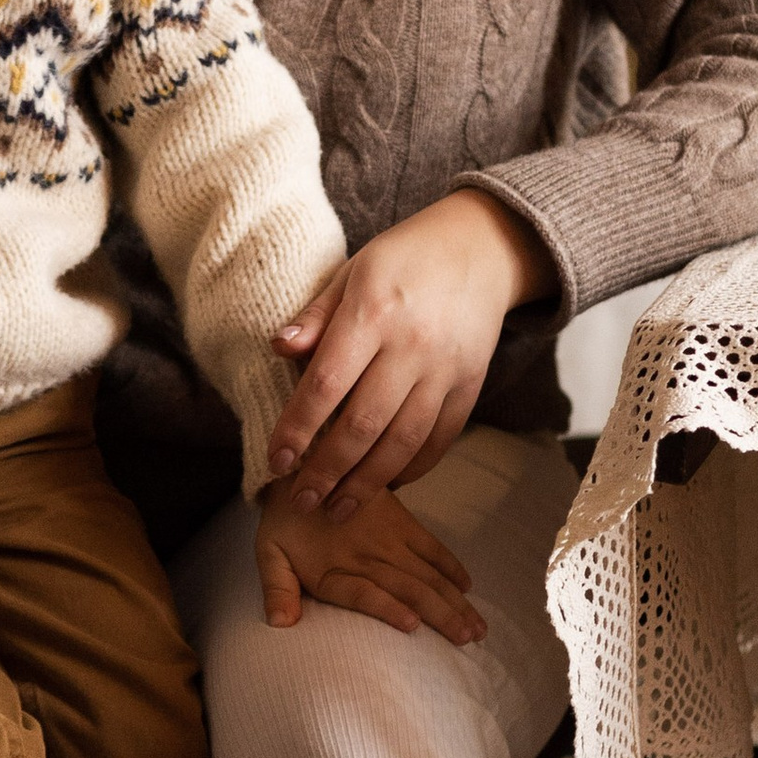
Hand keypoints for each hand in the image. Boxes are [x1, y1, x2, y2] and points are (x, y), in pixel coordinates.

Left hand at [256, 480, 484, 643]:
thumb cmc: (283, 519)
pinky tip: (468, 586)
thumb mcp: (268, 553)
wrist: (301, 464)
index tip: (413, 625)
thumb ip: (276, 589)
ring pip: (428, 574)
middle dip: (442, 615)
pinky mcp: (401, 521)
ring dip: (454, 600)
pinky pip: (432, 545)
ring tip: (477, 626)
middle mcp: (366, 557)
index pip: (364, 593)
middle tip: (469, 639)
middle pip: (409, 589)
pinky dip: (451, 565)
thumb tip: (280, 624)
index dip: (388, 607)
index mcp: (334, 570)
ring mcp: (389, 538)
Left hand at [265, 190, 554, 517]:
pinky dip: (412, 468)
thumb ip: (315, 316)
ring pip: (402, 441)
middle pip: (363, 424)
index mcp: (373, 313)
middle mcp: (412, 346)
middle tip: (301, 501)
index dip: (297, 429)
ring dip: (367, 483)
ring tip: (337, 509)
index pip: (325, 384)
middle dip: (327, 470)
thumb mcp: (351, 273)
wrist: (481, 248)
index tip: (277, 461)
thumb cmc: (403, 259)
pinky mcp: (471, 384)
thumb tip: (277, 349)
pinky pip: (440, 439)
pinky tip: (386, 485)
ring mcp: (446, 369)